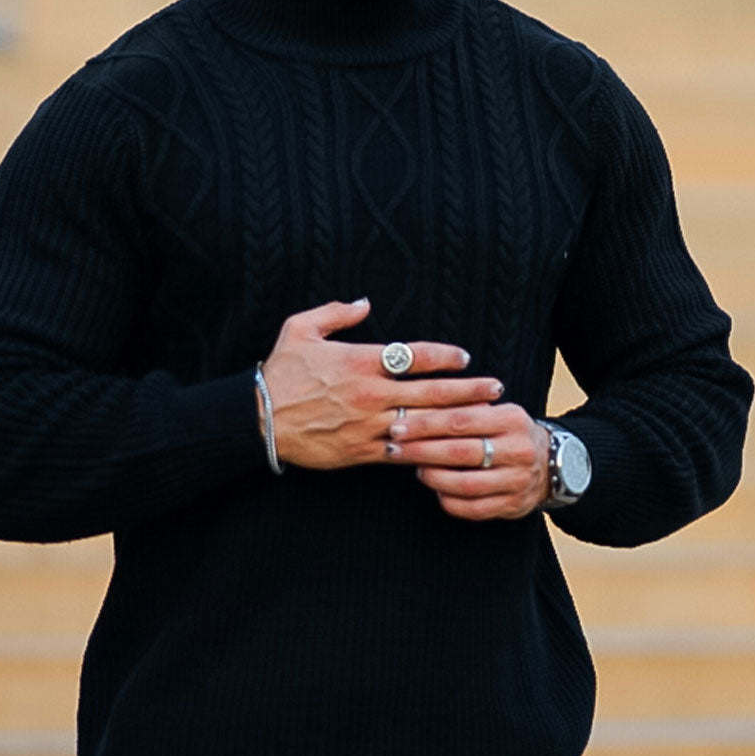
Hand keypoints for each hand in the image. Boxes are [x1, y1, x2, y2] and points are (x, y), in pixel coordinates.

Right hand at [260, 298, 502, 470]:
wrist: (259, 420)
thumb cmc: (279, 372)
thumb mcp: (300, 329)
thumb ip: (336, 313)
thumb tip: (364, 302)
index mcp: (359, 361)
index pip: (413, 355)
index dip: (444, 355)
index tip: (465, 357)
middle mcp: (370, 394)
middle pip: (430, 391)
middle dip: (468, 390)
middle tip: (496, 388)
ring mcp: (368, 425)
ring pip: (423, 425)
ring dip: (456, 423)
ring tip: (484, 422)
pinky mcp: (362, 452)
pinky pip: (402, 453)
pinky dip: (427, 451)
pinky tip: (448, 451)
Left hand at [386, 402, 549, 521]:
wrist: (551, 464)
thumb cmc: (508, 433)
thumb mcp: (496, 412)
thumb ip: (462, 409)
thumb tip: (413, 408)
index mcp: (512, 420)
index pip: (460, 421)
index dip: (424, 425)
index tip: (397, 427)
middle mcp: (518, 451)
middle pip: (459, 453)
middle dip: (420, 451)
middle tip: (394, 449)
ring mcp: (517, 481)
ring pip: (464, 484)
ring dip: (432, 477)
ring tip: (416, 468)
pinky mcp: (512, 506)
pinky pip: (472, 509)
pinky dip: (448, 500)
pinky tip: (435, 489)